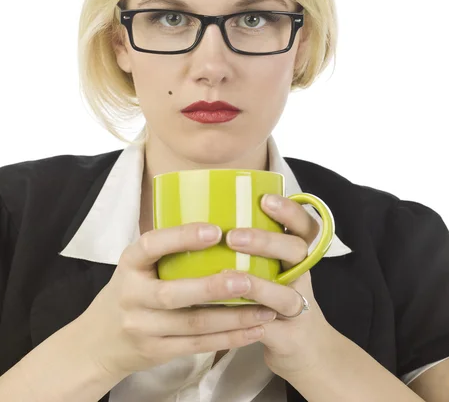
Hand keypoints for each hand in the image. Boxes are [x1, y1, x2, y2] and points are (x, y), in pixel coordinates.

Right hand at [77, 222, 277, 378]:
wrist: (98, 342)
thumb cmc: (131, 291)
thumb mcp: (137, 265)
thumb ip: (166, 250)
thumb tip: (220, 219)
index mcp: (129, 264)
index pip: (151, 246)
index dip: (182, 237)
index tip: (215, 230)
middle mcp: (132, 295)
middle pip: (172, 293)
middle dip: (212, 287)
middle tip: (247, 280)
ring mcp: (143, 327)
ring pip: (193, 324)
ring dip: (233, 318)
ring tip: (266, 308)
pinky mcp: (157, 351)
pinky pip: (198, 345)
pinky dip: (229, 339)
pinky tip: (254, 330)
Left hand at [225, 193, 334, 381]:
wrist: (302, 347)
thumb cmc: (272, 295)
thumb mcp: (270, 265)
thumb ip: (249, 244)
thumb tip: (202, 211)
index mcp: (296, 253)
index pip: (304, 225)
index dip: (289, 211)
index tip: (264, 199)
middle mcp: (303, 276)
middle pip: (297, 251)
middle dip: (266, 241)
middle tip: (233, 237)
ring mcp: (300, 307)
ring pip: (287, 293)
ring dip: (259, 284)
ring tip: (228, 276)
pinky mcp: (290, 336)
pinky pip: (271, 326)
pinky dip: (250, 318)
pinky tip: (228, 312)